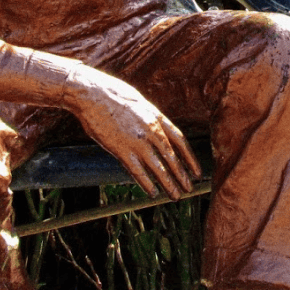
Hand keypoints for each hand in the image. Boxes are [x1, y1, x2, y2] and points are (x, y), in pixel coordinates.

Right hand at [63, 66, 201, 199]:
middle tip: (189, 189)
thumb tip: (154, 126)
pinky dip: (147, 184)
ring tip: (176, 196)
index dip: (190, 158)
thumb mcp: (139, 102)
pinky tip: (153, 194)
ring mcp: (137, 141)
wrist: (92, 93)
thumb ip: (149, 117)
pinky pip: (138, 171)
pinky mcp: (121, 150)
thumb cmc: (112, 94)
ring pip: (159, 168)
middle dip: (182, 175)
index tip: (197, 171)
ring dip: (169, 184)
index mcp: (157, 117)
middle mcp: (151, 131)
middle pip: (172, 158)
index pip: (180, 141)